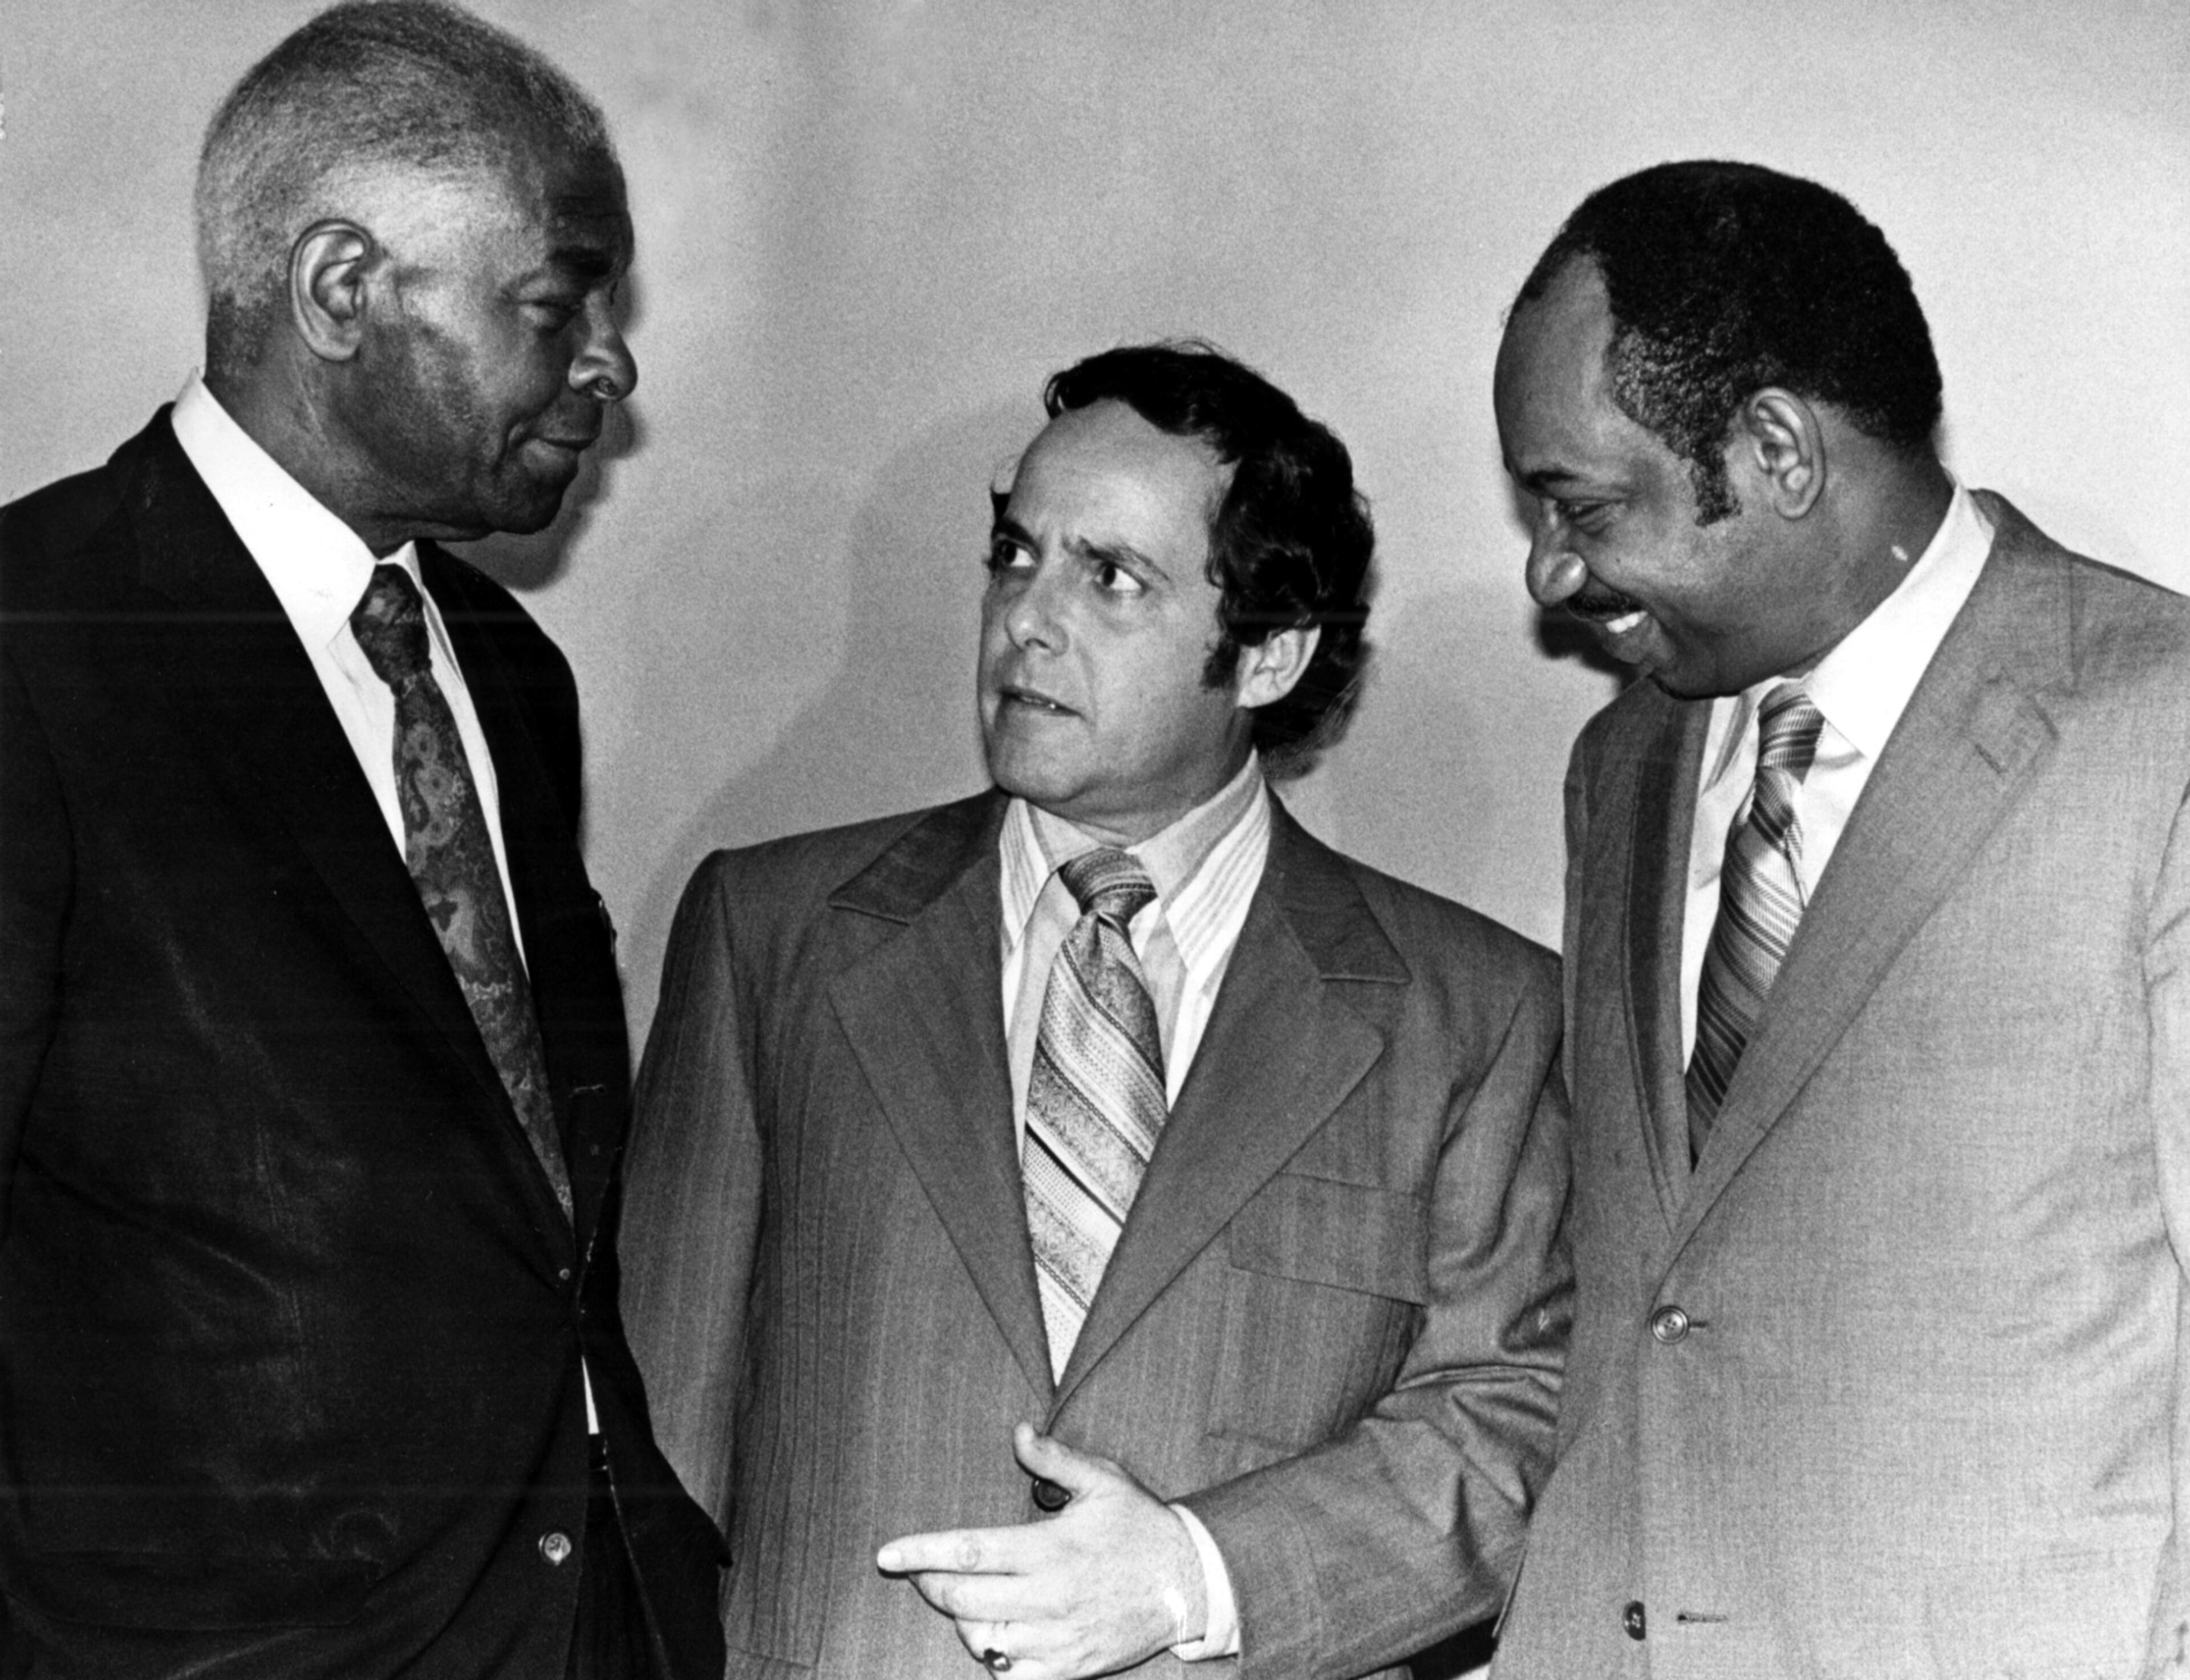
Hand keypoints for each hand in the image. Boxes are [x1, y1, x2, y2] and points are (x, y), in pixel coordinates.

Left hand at [876, 1423, 1206, 1679]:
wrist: (1190, 1581)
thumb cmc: (1139, 1525)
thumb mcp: (1103, 1480)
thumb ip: (1054, 1459)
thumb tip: (1018, 1432)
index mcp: (1050, 1548)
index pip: (968, 1552)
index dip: (921, 1553)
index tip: (886, 1554)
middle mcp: (1049, 1597)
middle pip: (963, 1600)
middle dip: (930, 1585)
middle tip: (922, 1573)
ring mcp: (1058, 1638)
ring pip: (981, 1639)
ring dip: (960, 1620)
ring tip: (962, 1600)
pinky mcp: (1069, 1667)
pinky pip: (1012, 1675)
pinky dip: (992, 1657)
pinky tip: (992, 1635)